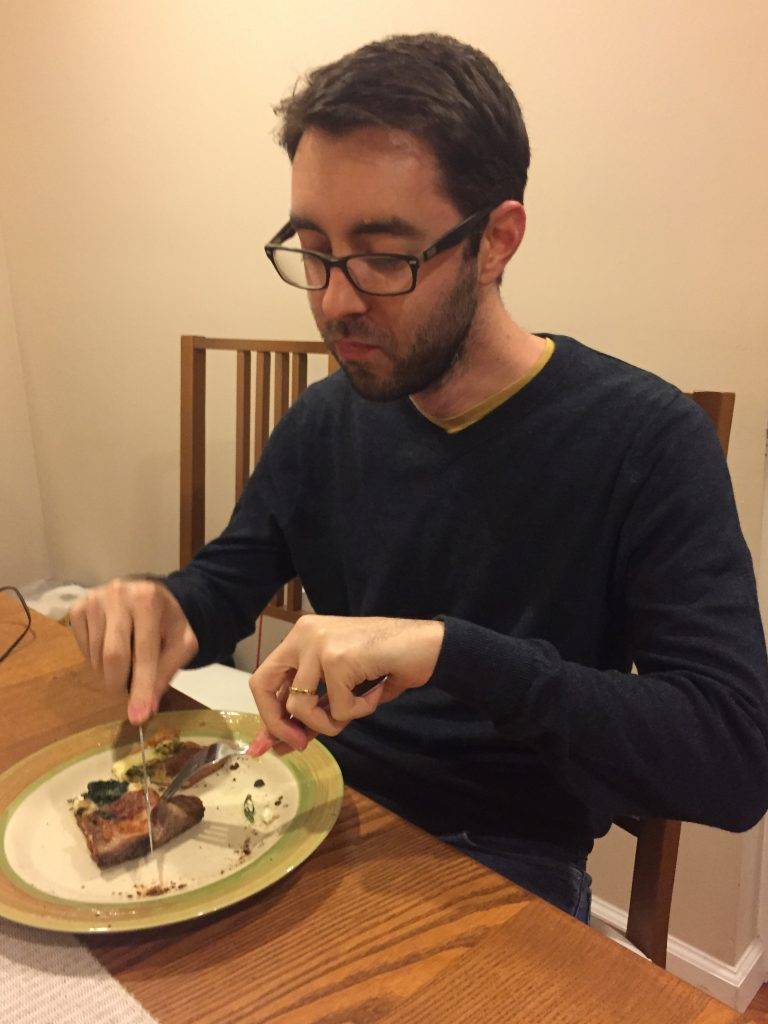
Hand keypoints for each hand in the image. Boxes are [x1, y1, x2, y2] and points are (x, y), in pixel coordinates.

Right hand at [70, 578, 197, 724]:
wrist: (151, 593)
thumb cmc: (167, 621)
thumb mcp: (182, 641)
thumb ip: (168, 670)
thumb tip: (148, 708)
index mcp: (148, 600)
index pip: (144, 652)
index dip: (142, 688)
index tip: (138, 717)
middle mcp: (118, 594)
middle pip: (113, 656)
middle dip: (119, 683)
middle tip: (125, 692)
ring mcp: (94, 599)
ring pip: (96, 655)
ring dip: (108, 672)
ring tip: (124, 662)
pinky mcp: (77, 607)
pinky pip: (81, 647)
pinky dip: (94, 659)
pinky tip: (109, 647)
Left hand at [248, 614, 444, 754]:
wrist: (426, 644)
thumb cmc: (386, 664)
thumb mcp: (340, 687)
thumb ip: (311, 709)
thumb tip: (277, 745)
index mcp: (301, 636)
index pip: (263, 679)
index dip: (267, 715)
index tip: (273, 745)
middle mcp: (304, 634)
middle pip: (262, 686)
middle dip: (279, 723)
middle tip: (301, 743)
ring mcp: (319, 644)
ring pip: (303, 707)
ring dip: (333, 722)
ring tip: (359, 706)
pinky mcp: (337, 658)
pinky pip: (339, 710)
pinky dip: (361, 711)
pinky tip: (377, 691)